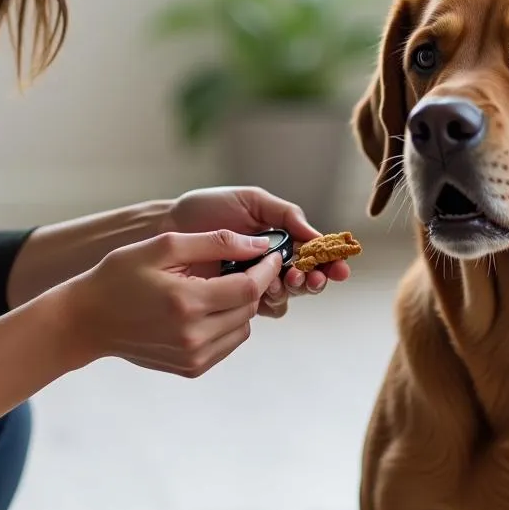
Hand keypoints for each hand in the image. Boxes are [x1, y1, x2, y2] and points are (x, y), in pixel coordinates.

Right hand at [66, 229, 282, 377]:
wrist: (88, 320)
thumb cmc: (121, 276)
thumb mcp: (164, 246)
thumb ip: (215, 242)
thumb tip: (258, 244)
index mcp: (187, 302)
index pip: (249, 288)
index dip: (265, 269)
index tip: (270, 253)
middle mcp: (194, 335)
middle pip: (249, 308)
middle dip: (252, 284)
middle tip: (241, 265)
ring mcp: (193, 357)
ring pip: (243, 327)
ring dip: (239, 305)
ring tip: (217, 287)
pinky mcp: (192, 368)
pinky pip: (228, 343)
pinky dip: (226, 324)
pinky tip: (205, 308)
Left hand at [167, 186, 352, 318]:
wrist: (169, 225)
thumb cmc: (209, 207)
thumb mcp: (252, 200)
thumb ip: (285, 214)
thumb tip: (316, 236)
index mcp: (279, 239)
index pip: (312, 255)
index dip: (330, 263)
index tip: (339, 268)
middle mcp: (269, 264)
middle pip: (304, 281)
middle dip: (314, 281)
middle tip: (312, 276)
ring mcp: (251, 283)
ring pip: (284, 297)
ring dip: (291, 290)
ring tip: (287, 278)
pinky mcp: (231, 300)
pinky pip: (257, 309)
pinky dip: (266, 301)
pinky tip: (264, 289)